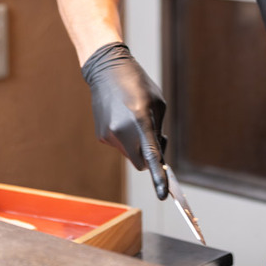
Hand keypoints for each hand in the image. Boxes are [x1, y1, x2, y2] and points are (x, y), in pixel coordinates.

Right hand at [80, 41, 168, 199]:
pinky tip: (123, 118)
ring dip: (137, 146)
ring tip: (134, 120)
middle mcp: (123, 130)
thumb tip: (157, 156)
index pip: (152, 156)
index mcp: (141, 120)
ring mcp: (110, 135)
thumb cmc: (138, 84)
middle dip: (150, 158)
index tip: (163, 195)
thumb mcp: (158, 103)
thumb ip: (158, 131)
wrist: (107, 71)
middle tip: (156, 138)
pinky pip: (120, 146)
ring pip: (131, 155)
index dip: (158, 177)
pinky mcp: (102, 135)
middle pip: (142, 162)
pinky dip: (125, 139)